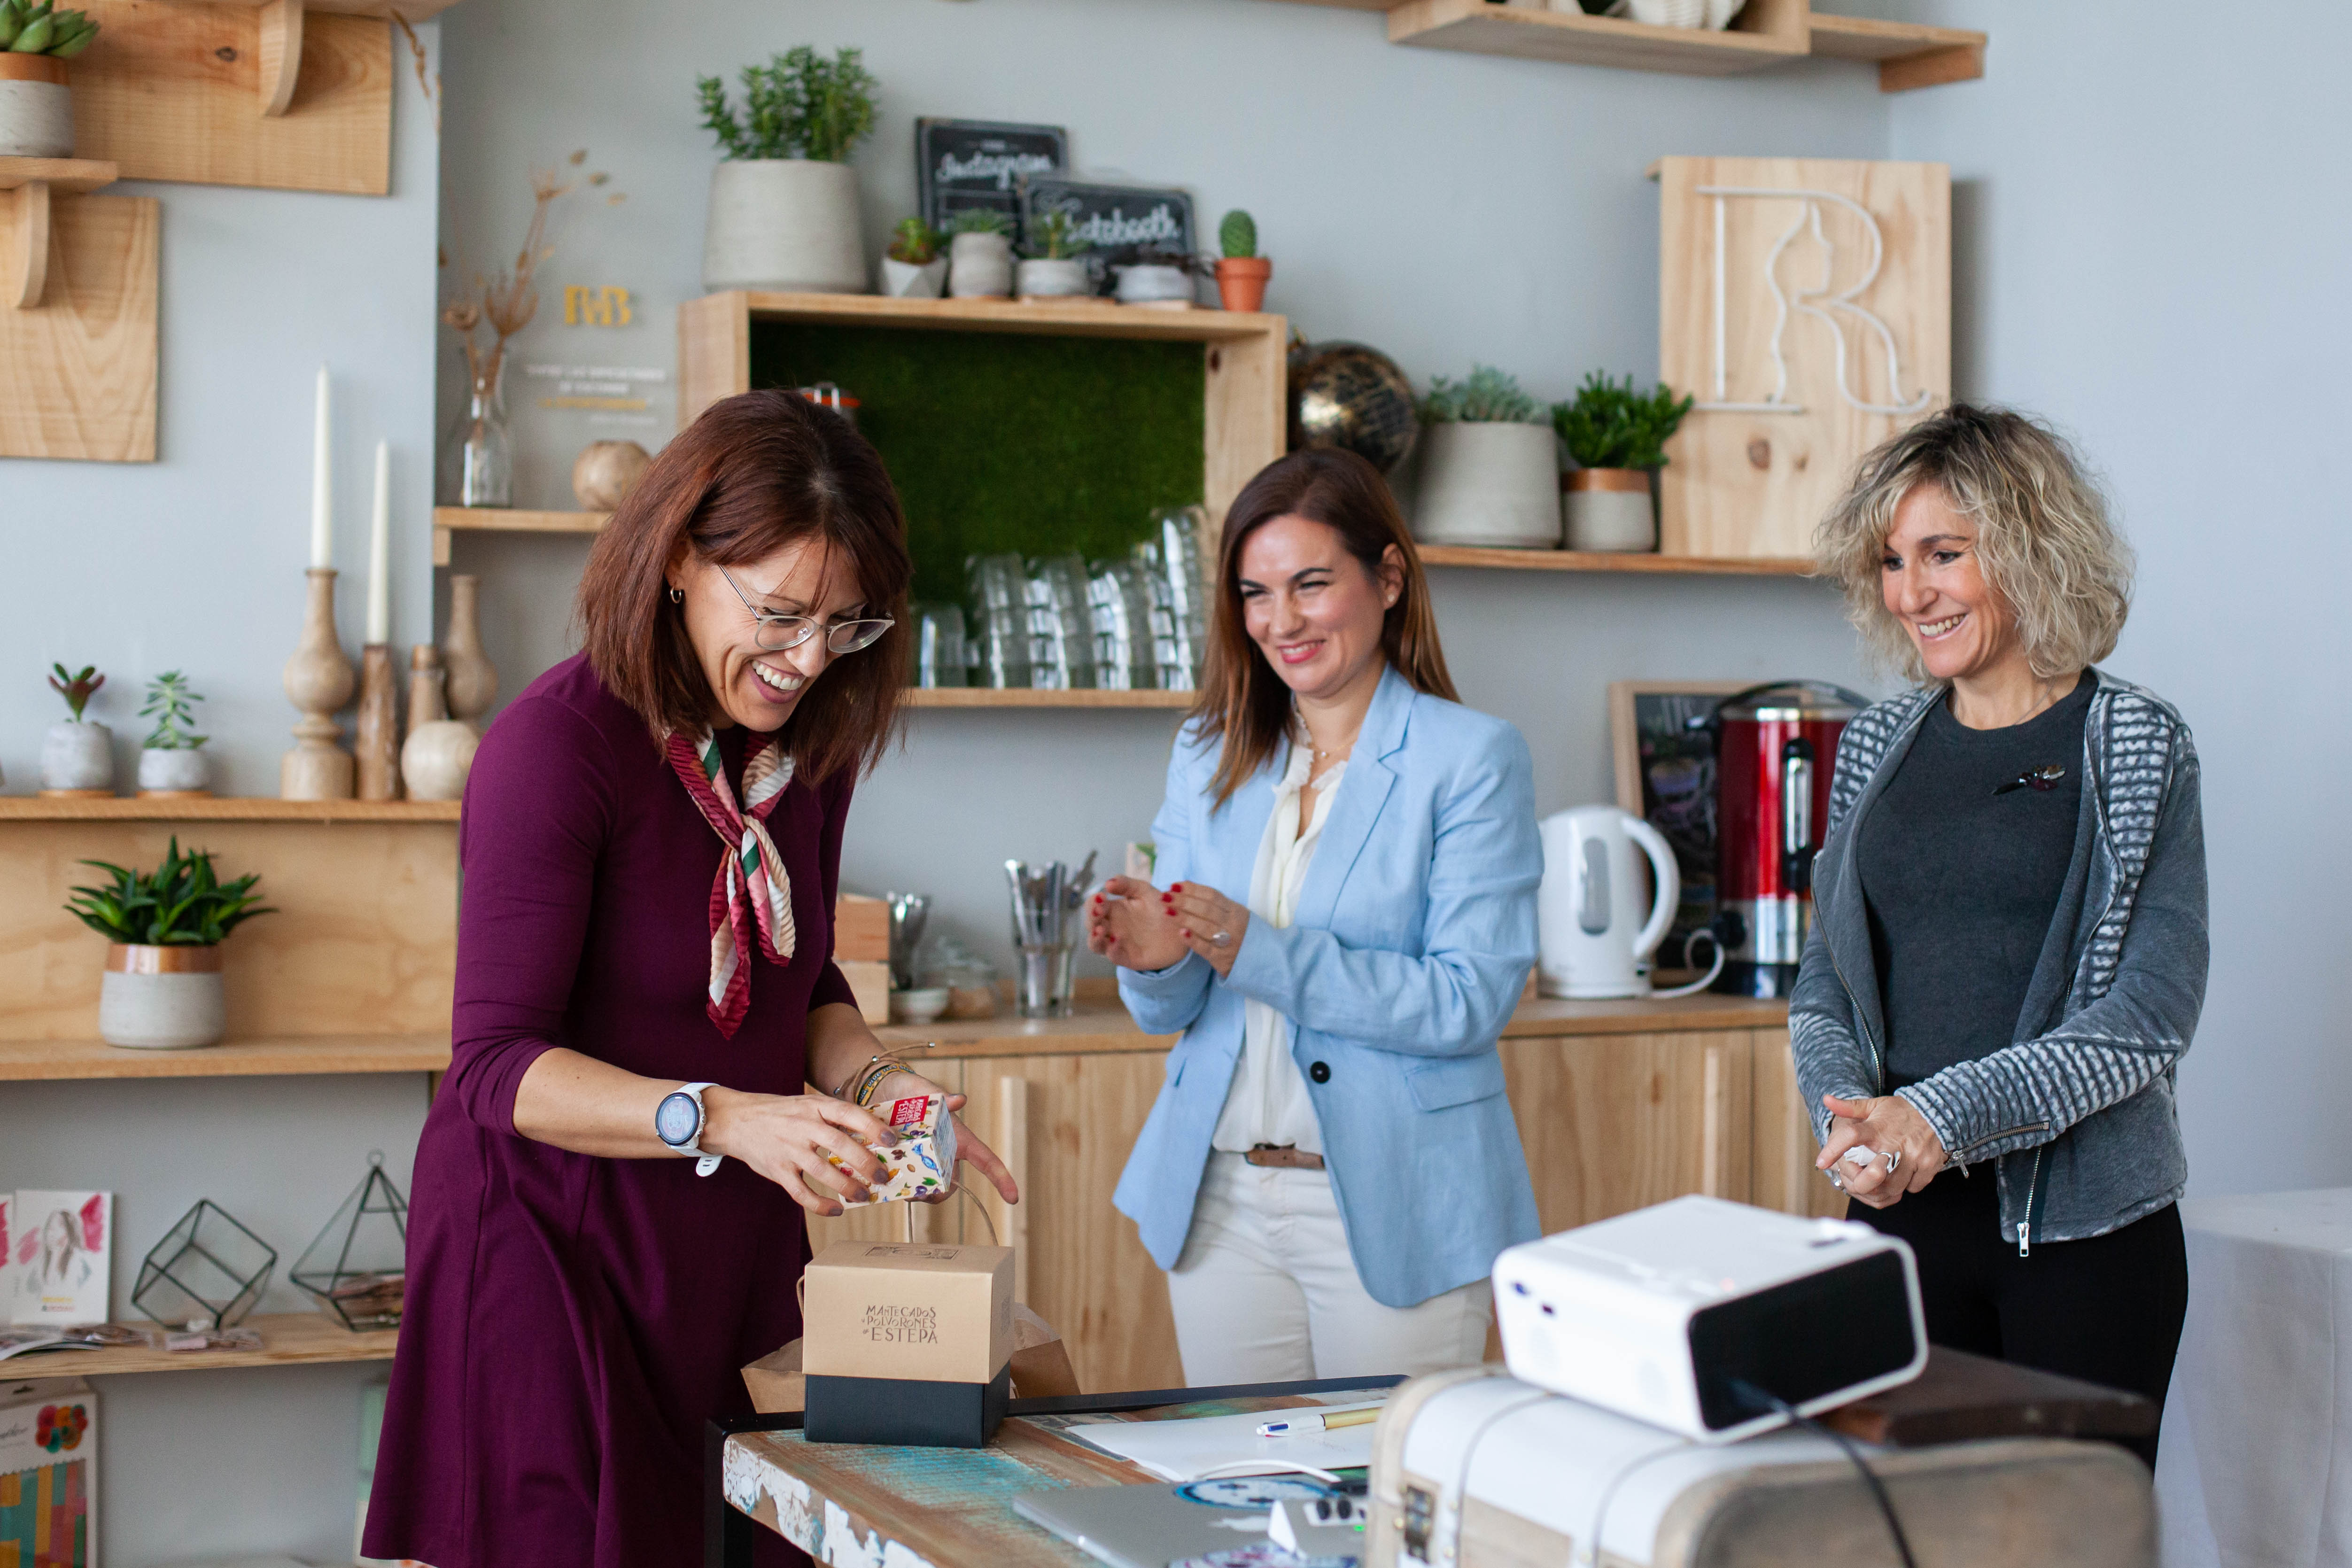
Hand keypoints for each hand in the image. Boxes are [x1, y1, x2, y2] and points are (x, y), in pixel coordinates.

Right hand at [700, 1087, 898, 1216]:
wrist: (735, 1120)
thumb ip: (833, 1117)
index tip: (892, 1139)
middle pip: (840, 1145)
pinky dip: (820, 1205)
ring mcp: (788, 1149)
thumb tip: (873, 1133)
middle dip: (866, 1163)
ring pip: (823, 1171)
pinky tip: (837, 1209)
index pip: (848, 1113)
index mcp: (814, 1106)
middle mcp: (802, 1126)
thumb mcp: (807, 1104)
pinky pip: (801, 1192)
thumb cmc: (780, 1113)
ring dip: (848, 1186)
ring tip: (865, 1196)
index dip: (872, 1126)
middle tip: (883, 1176)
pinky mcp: (777, 1170)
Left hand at [868, 1071, 1021, 1209]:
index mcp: (957, 1138)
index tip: (1013, 1198)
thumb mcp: (924, 1090)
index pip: (985, 1159)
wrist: (882, 1092)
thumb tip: (960, 1099)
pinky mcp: (905, 1167)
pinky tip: (883, 1179)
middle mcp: (944, 1154)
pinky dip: (897, 1187)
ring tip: (895, 1180)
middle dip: (937, 1193)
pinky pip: (906, 1187)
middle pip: (951, 1184)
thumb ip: (940, 1096)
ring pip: (928, 1191)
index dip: (1001, 1178)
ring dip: (914, 1191)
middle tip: (916, 1190)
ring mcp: (925, 1163)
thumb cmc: (911, 1090)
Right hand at [1088, 876, 1189, 971]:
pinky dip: (1112, 949)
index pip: (1093, 905)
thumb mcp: (1145, 891)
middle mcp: (1112, 927)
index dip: (1093, 902)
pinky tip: (1117, 939)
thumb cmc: (1161, 908)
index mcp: (1113, 910)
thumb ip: (1127, 885)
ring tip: (1101, 929)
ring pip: (1095, 944)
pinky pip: (1114, 956)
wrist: (1183, 928)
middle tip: (1099, 910)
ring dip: (1094, 937)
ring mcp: (1118, 944)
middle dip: (1092, 917)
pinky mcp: (1129, 958)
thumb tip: (1108, 883)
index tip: (1101, 896)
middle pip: (1091, 924)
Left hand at [1163, 881, 1248, 978]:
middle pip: (1206, 909)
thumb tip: (1187, 889)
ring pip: (1205, 927)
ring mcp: (1228, 941)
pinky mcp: (1222, 958)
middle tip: (1165, 896)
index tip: (1174, 885)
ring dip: (1184, 917)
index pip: (1211, 895)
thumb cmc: (1241, 934)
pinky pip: (1206, 948)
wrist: (1262, 961)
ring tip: (1166, 911)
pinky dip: (1193, 941)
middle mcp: (1232, 924)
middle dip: (1183, 901)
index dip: (1192, 889)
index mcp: (1235, 910)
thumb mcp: (1235, 916)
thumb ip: (1216, 905)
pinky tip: (1180, 933)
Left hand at [1816, 1092, 1946, 1207]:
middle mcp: (1895, 1144)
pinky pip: (1912, 1188)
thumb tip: (1826, 1099)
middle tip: (1858, 1180)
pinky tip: (1902, 1175)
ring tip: (1880, 1178)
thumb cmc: (1902, 1111)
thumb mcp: (1875, 1105)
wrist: (1939, 1111)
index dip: (1833, 1149)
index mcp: (1877, 1128)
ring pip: (1893, 1187)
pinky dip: (1905, 1186)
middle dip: (1861, 1183)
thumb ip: (1850, 1107)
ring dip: (1883, 1187)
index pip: (1851, 1136)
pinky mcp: (1929, 1166)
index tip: (1821, 1162)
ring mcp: (1915, 1157)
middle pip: (1873, 1175)